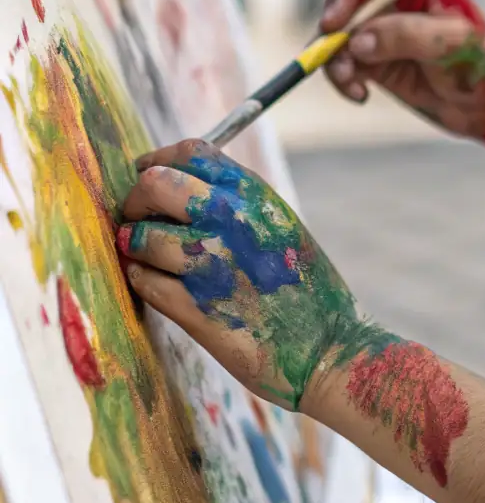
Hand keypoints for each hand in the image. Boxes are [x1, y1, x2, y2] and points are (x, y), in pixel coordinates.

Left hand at [117, 139, 395, 412]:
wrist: (331, 349)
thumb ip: (238, 205)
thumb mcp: (282, 229)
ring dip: (135, 247)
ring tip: (148, 259)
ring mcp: (210, 264)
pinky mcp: (194, 308)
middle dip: (136, 201)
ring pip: (139, 236)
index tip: (145, 174)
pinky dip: (144, 281)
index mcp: (256, 196)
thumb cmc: (307, 291)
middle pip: (153, 184)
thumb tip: (181, 188)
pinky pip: (143, 280)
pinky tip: (161, 288)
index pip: (192, 153)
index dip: (158, 161)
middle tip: (137, 221)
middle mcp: (231, 221)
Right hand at [319, 0, 484, 142]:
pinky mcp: (371, 55)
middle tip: (330, 54)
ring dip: (333, 57)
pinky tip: (360, 94)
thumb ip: (404, 35)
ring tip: (351, 82)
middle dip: (333, 26)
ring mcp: (380, 24)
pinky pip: (339, 60)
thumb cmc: (480, 66)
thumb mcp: (449, 45)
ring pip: (335, 31)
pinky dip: (341, 76)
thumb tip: (356, 41)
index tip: (337, 21)